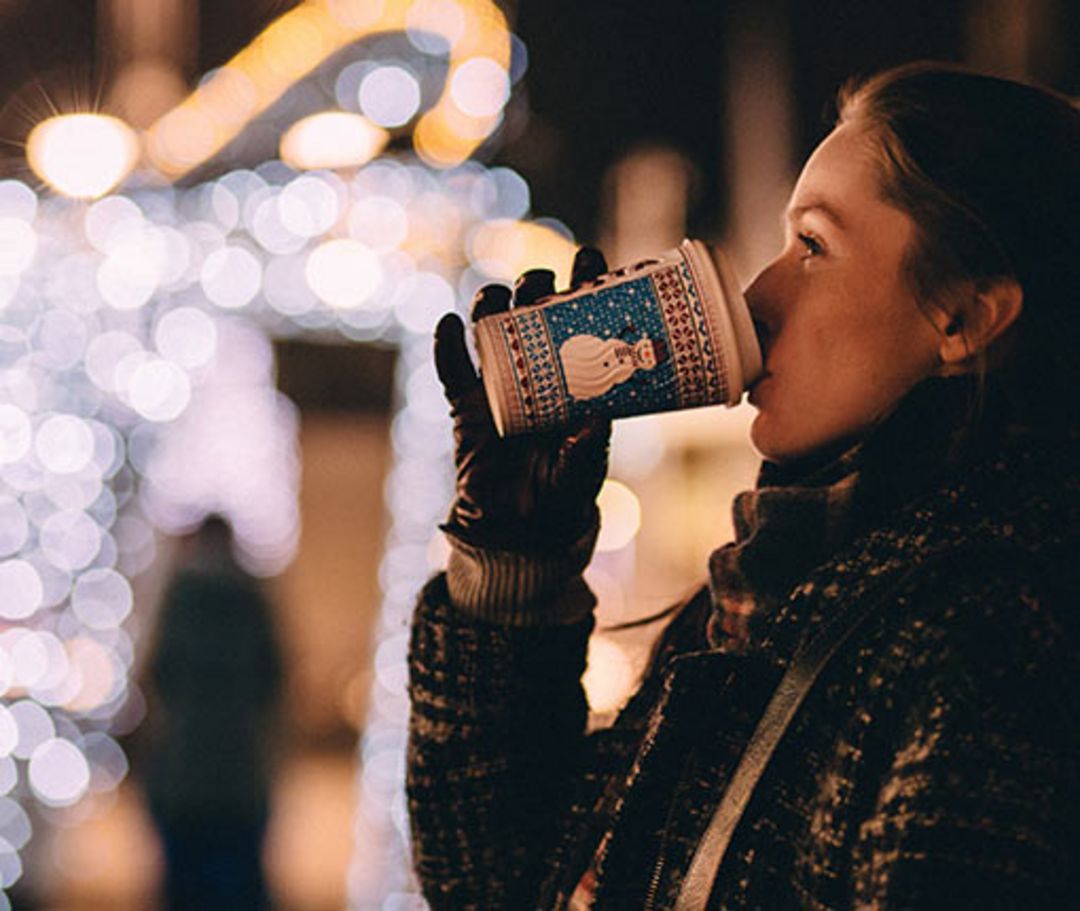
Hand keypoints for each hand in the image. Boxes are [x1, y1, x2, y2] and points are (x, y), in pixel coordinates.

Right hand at [435, 247, 610, 551]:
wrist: (520, 530)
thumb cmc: (562, 493)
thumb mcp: (583, 468)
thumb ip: (587, 444)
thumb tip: (595, 416)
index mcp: (573, 379)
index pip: (580, 322)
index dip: (583, 287)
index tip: (590, 259)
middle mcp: (535, 373)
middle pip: (532, 314)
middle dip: (536, 287)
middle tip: (543, 281)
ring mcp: (497, 386)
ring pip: (490, 331)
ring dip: (491, 306)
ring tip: (497, 296)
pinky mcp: (466, 407)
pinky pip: (451, 371)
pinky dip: (446, 346)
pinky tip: (448, 325)